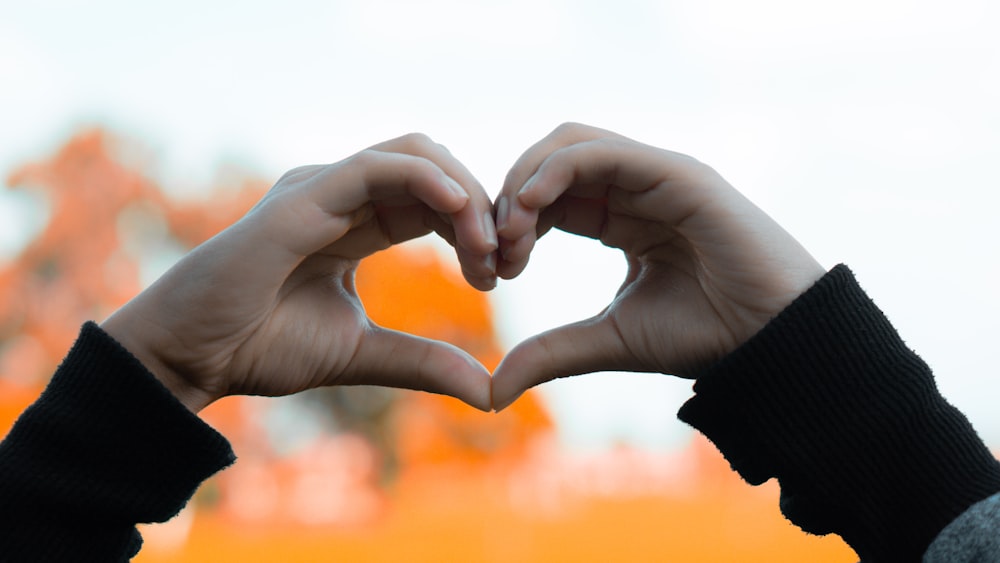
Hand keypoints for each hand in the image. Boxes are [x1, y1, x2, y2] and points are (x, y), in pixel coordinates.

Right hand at [102, 134, 496, 412]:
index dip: (475, 227)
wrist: (193, 357)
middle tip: (503, 262)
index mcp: (356, 223)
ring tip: (486, 247)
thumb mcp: (363, 352)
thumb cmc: (261, 347)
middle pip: (434, 170)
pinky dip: (429, 180)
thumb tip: (487, 391)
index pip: (433, 201)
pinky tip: (462, 214)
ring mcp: (322, 189)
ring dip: (464, 193)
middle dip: (480, 207)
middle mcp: (341, 196)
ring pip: (415, 156)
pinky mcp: (304, 195)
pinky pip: (379, 167)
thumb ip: (423, 361)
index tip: (499, 276)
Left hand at [491, 123, 824, 410]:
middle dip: (508, 200)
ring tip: (511, 233)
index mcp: (620, 218)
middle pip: (548, 162)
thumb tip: (493, 391)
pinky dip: (554, 170)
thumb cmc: (704, 337)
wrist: (771, 342)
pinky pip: (600, 152)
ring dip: (524, 180)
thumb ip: (552, 352)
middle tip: (495, 252)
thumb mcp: (609, 340)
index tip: (493, 273)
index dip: (511, 225)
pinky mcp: (675, 173)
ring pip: (568, 144)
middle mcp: (635, 188)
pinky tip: (530, 207)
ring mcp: (655, 175)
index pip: (547, 197)